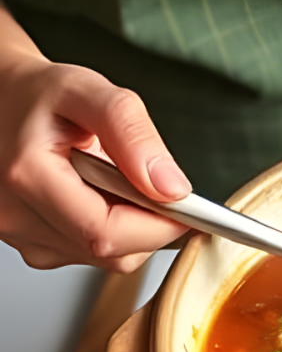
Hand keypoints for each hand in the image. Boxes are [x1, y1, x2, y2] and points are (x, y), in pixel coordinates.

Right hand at [0, 54, 190, 271]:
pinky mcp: (31, 244)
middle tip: (155, 183)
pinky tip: (103, 194)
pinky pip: (90, 252)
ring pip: (106, 258)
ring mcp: (19, 235)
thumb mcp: (89, 92)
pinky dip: (113, 227)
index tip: (191, 207)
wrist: (3, 100)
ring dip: (132, 226)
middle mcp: (14, 217)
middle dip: (150, 225)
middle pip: (111, 253)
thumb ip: (134, 135)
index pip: (107, 235)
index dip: (160, 227)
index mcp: (27, 177)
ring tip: (117, 180)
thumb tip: (171, 188)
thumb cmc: (38, 94)